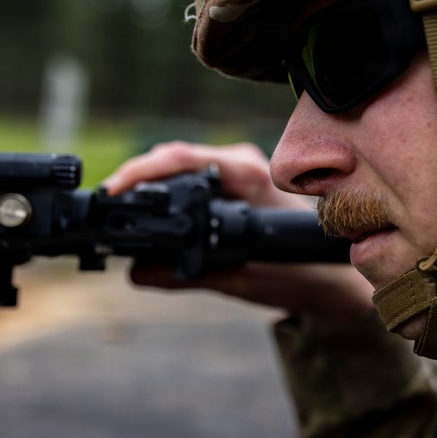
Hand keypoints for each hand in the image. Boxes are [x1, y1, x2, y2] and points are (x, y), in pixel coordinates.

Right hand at [103, 141, 374, 324]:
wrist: (330, 276)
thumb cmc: (296, 272)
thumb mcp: (239, 279)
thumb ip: (188, 275)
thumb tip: (138, 273)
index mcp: (247, 174)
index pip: (183, 158)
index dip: (143, 171)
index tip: (115, 189)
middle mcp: (239, 163)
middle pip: (173, 158)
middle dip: (135, 179)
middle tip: (106, 205)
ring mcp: (235, 170)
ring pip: (178, 168)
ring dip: (147, 186)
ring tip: (116, 208)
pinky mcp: (230, 185)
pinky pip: (188, 182)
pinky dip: (163, 195)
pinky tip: (143, 212)